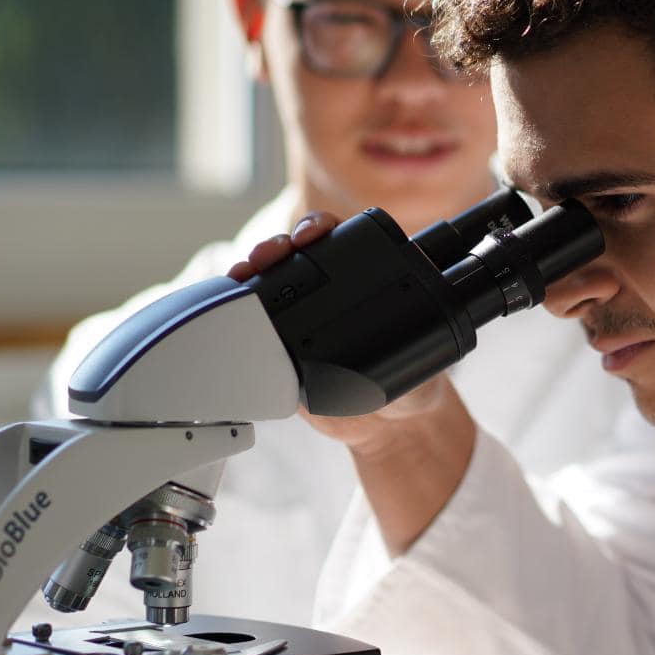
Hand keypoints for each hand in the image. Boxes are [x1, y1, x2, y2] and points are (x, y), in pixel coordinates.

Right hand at [230, 212, 461, 453]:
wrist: (387, 427)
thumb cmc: (416, 381)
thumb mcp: (428, 356)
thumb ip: (425, 341)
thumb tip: (420, 328)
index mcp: (366, 279)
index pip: (338, 239)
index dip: (320, 228)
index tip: (313, 235)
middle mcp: (329, 292)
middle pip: (295, 254)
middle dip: (278, 244)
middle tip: (272, 253)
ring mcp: (300, 317)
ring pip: (269, 282)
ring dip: (252, 270)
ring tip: (244, 272)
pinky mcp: (279, 347)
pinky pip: (253, 322)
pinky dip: (236, 308)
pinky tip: (226, 302)